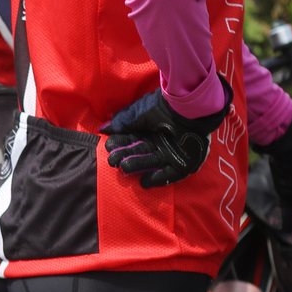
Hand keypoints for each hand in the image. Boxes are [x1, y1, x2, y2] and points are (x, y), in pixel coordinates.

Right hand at [100, 80, 230, 187]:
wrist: (187, 109)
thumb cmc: (161, 109)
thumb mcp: (136, 114)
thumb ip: (120, 123)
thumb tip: (103, 129)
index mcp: (151, 129)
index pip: (132, 139)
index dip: (120, 144)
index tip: (109, 148)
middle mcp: (161, 141)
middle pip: (140, 152)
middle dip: (126, 156)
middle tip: (113, 161)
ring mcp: (173, 152)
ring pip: (152, 162)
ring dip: (137, 166)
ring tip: (124, 167)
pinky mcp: (184, 163)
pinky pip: (170, 174)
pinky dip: (157, 179)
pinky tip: (144, 182)